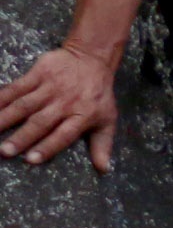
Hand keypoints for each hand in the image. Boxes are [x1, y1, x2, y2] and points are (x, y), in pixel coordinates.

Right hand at [0, 42, 119, 170]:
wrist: (92, 58)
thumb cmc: (97, 94)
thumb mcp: (107, 118)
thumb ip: (102, 144)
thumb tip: (104, 169)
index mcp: (83, 115)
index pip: (64, 135)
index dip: (48, 147)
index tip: (31, 159)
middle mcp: (65, 102)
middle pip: (41, 122)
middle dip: (22, 137)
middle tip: (5, 151)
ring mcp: (50, 87)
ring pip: (25, 105)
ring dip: (6, 118)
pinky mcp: (38, 74)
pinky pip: (16, 88)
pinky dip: (1, 97)